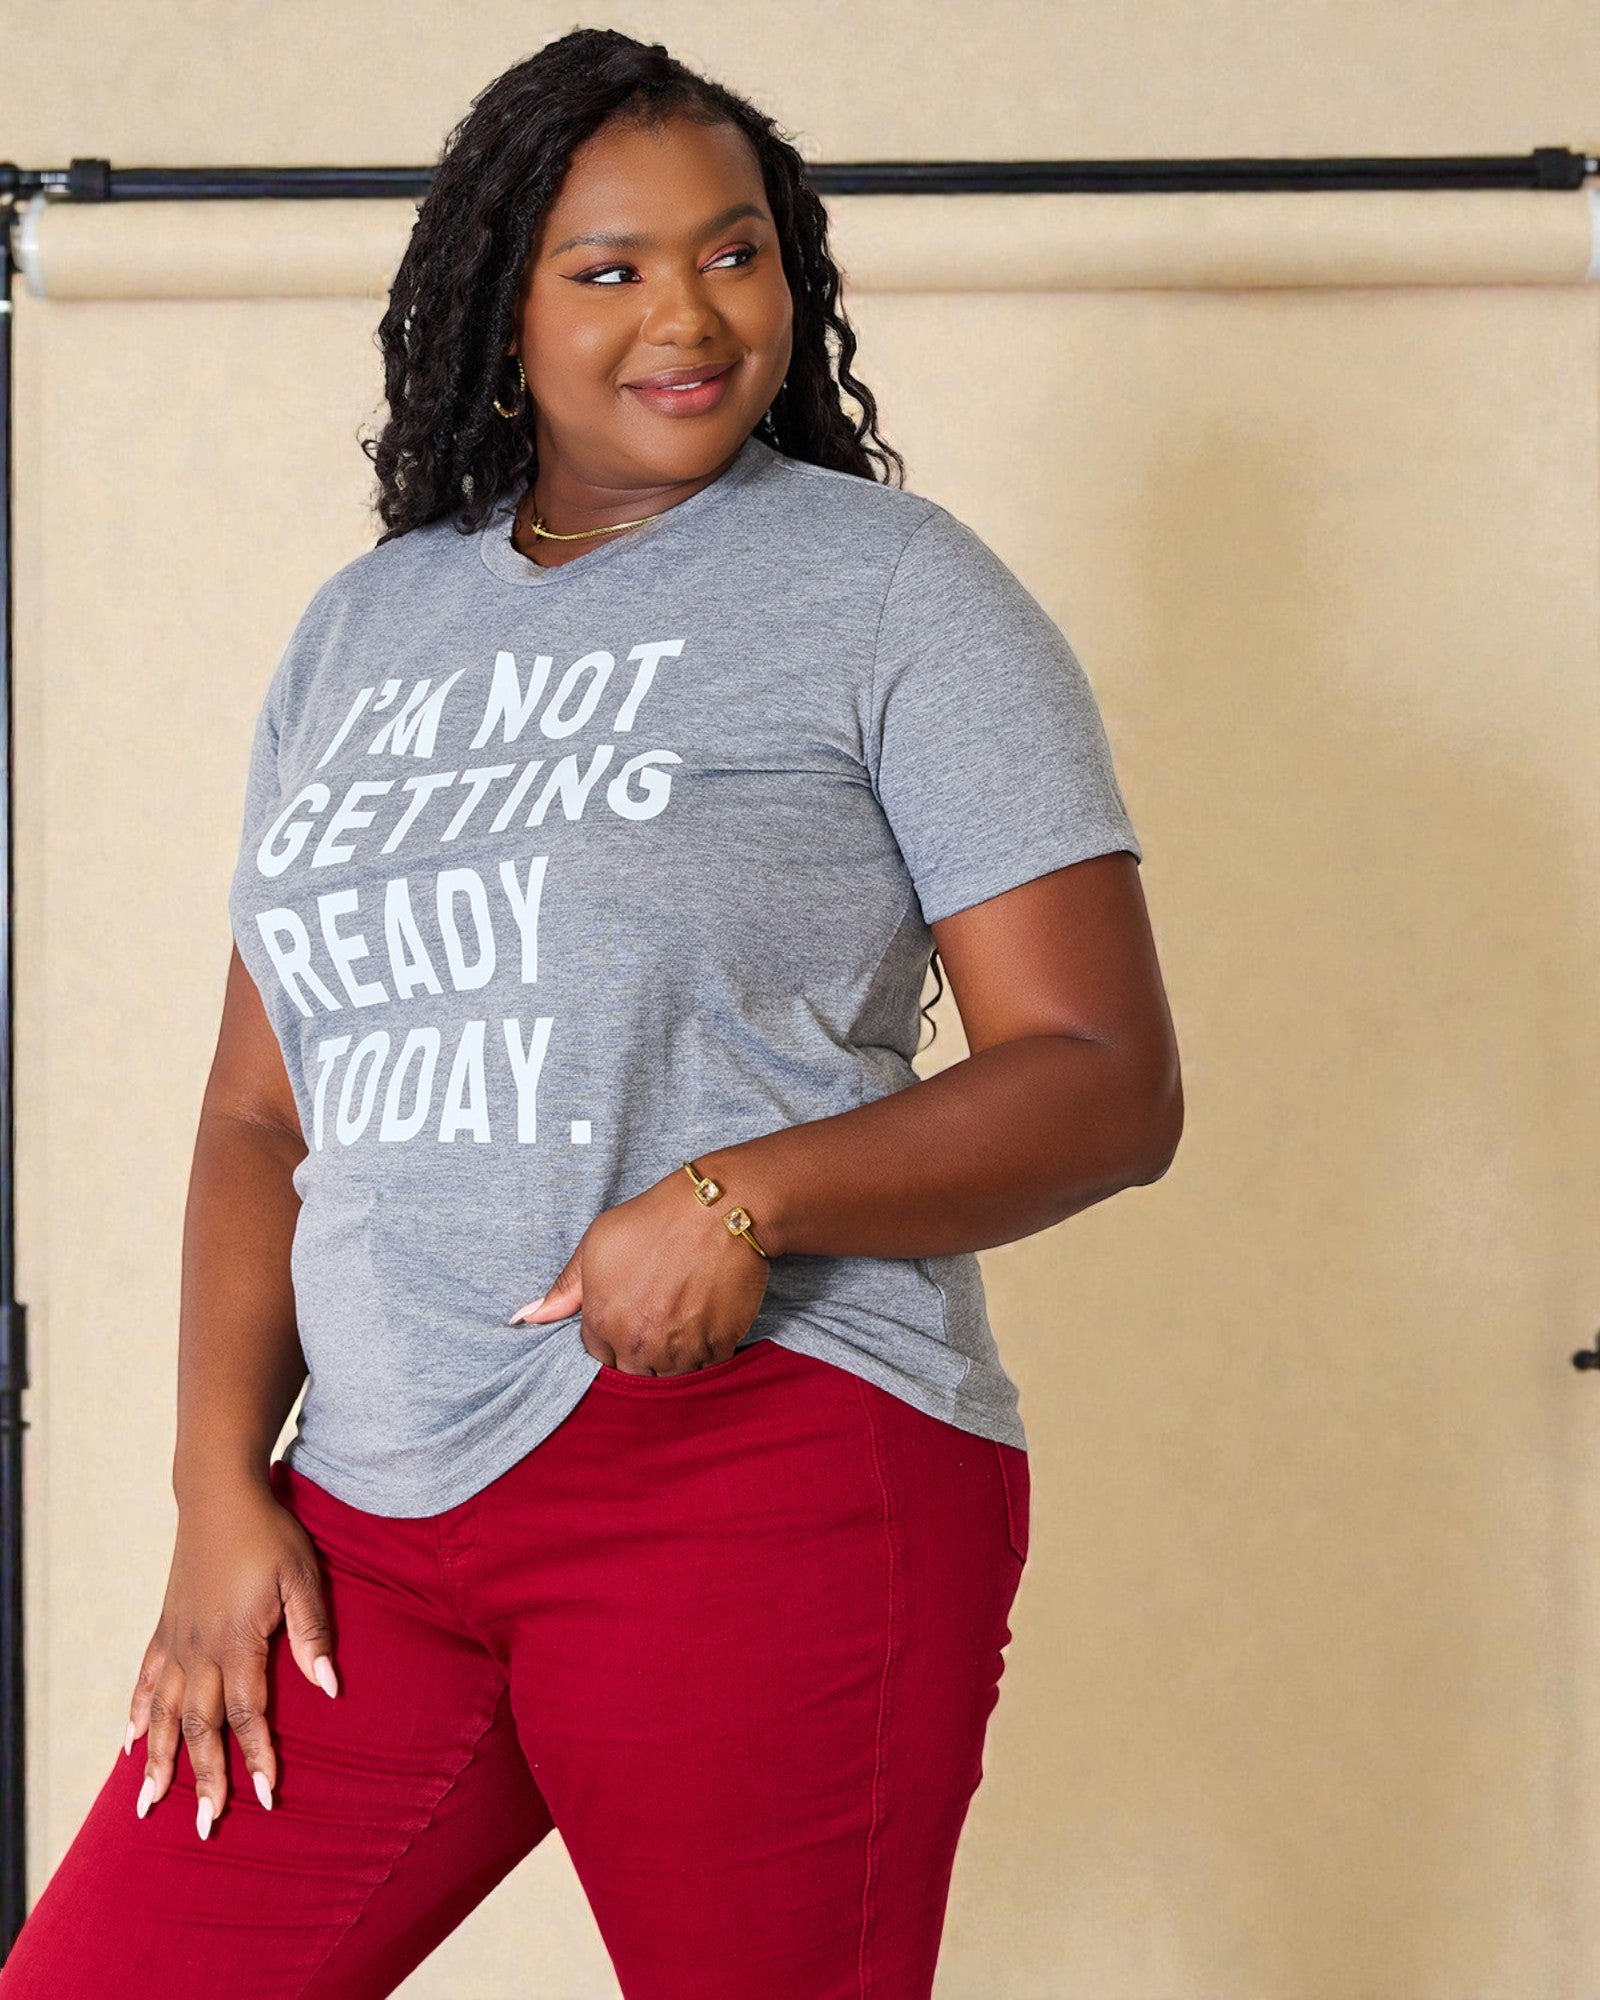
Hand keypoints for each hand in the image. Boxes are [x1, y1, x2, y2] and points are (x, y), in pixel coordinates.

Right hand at [126, 1476, 337, 1838]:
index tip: (267, 1797)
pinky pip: (145, 1679)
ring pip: (162, 1714)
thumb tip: (329, 1688)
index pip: (248, 1714)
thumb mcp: (303, 1576)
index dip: (258, 1757)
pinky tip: (126, 1745)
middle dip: (204, 1779)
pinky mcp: (165, 1626)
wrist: (220, 1495)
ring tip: (148, 1805)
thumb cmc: (270, 1534)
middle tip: (206, 1828)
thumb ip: (312, 1633)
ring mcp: (177, 1640)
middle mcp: (200, 1650)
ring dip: (157, 1761)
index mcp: (237, 1642)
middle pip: (200, 1727)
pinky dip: (135, 1714)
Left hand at [509, 1168, 769, 1373]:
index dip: (612, 1341)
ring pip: (669, 1379)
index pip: (597, 1358)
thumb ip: (564, 1287)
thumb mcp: (597, 1242)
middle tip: (656, 1325)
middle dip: (639, 1358)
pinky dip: (704, 1357)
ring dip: (672, 1362)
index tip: (628, 1321)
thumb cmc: (654, 1220)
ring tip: (680, 1327)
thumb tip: (525, 1317)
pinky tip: (705, 1328)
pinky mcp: (718, 1346)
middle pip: (632, 1375)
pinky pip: (706, 1371)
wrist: (717, 1210)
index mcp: (603, 1320)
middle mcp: (637, 1343)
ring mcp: (679, 1349)